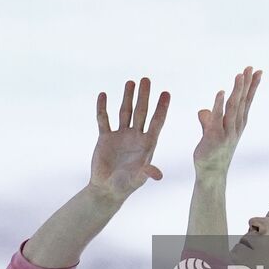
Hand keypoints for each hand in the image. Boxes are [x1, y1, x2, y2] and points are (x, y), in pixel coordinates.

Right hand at [90, 77, 167, 200]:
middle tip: (146, 79)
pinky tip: (103, 95)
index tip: (166, 93)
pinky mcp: (105, 138)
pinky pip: (104, 120)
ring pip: (125, 112)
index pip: (156, 122)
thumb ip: (147, 173)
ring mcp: (120, 135)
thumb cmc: (126, 185)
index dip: (161, 108)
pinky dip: (103, 108)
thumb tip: (158, 174)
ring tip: (130, 82)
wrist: (107, 189)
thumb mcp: (138, 179)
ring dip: (127, 97)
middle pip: (141, 112)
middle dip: (144, 96)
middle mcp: (135, 136)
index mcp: (147, 144)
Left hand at [194, 66, 260, 176]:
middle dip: (247, 84)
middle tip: (251, 68)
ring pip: (233, 107)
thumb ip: (209, 120)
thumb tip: (203, 112)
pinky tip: (221, 92)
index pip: (247, 101)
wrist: (211, 174)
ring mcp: (227, 132)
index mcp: (238, 123)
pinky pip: (217, 118)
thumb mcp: (212, 133)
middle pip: (243, 101)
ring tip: (240, 75)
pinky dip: (219, 104)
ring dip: (237, 90)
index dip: (252, 86)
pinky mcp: (215, 137)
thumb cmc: (213, 152)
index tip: (258, 71)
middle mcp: (235, 126)